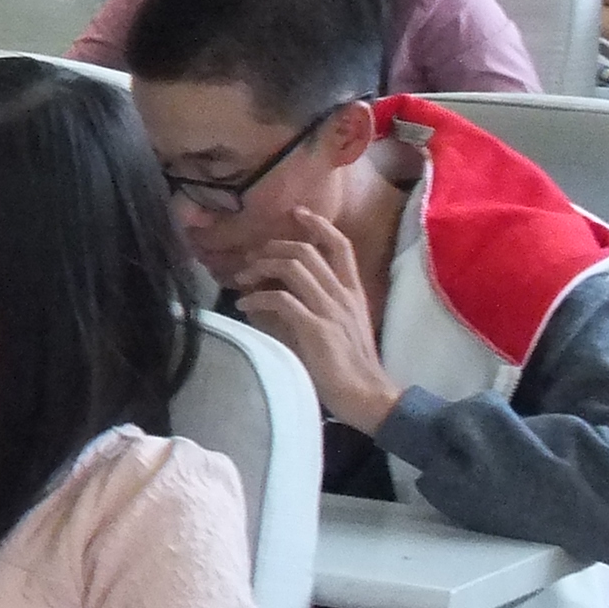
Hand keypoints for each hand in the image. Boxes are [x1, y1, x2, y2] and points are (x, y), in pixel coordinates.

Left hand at [231, 207, 400, 433]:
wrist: (367, 396)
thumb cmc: (350, 365)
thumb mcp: (337, 327)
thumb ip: (316, 306)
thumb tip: (279, 292)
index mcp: (353, 292)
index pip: (340, 246)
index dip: (318, 224)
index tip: (296, 212)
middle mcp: (343, 295)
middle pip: (307, 250)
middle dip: (273, 246)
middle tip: (251, 256)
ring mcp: (330, 309)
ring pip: (293, 266)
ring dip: (260, 267)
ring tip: (241, 279)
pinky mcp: (316, 327)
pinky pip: (280, 299)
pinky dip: (256, 297)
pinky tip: (244, 305)